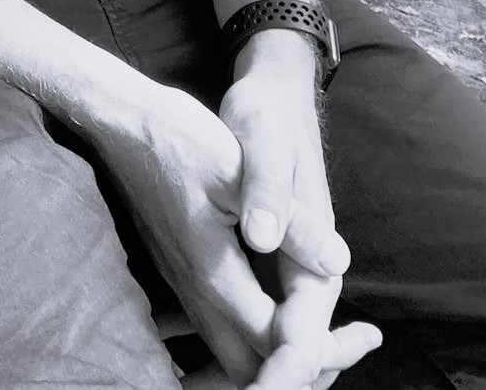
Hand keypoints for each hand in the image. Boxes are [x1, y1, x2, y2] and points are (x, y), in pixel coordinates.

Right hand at [95, 79, 377, 387]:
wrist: (120, 120)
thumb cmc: (179, 137)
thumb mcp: (239, 168)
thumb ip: (289, 220)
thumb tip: (335, 261)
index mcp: (215, 274)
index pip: (276, 343)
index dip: (324, 349)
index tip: (366, 336)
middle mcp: (197, 291)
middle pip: (252, 366)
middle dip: (303, 366)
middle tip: (352, 345)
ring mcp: (183, 283)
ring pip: (231, 351)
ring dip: (277, 352)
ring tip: (327, 338)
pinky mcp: (179, 269)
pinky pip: (217, 327)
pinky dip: (253, 334)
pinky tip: (273, 310)